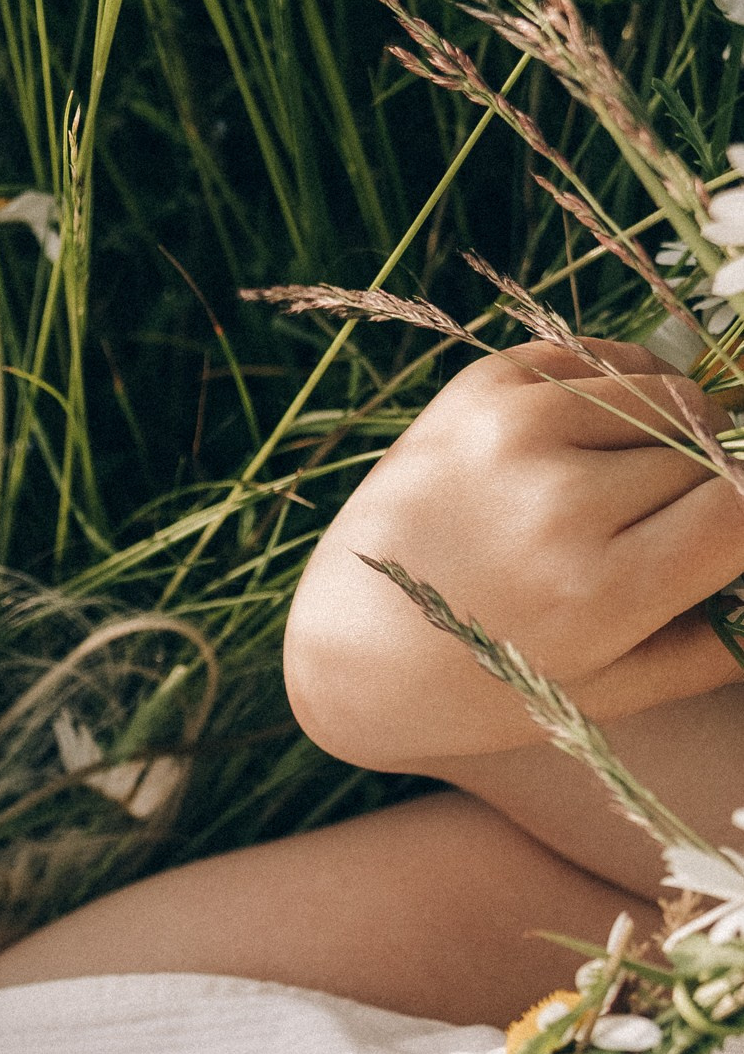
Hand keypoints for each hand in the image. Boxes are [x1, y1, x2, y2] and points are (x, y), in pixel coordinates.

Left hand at [284, 340, 743, 767]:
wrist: (348, 645)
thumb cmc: (489, 682)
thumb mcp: (608, 692)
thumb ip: (718, 638)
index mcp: (594, 591)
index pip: (742, 509)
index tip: (731, 531)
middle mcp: (556, 500)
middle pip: (709, 452)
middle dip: (713, 486)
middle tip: (671, 530)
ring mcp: (515, 429)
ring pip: (669, 396)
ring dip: (677, 434)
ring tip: (640, 489)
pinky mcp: (484, 385)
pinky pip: (608, 362)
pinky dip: (626, 394)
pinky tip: (598, 447)